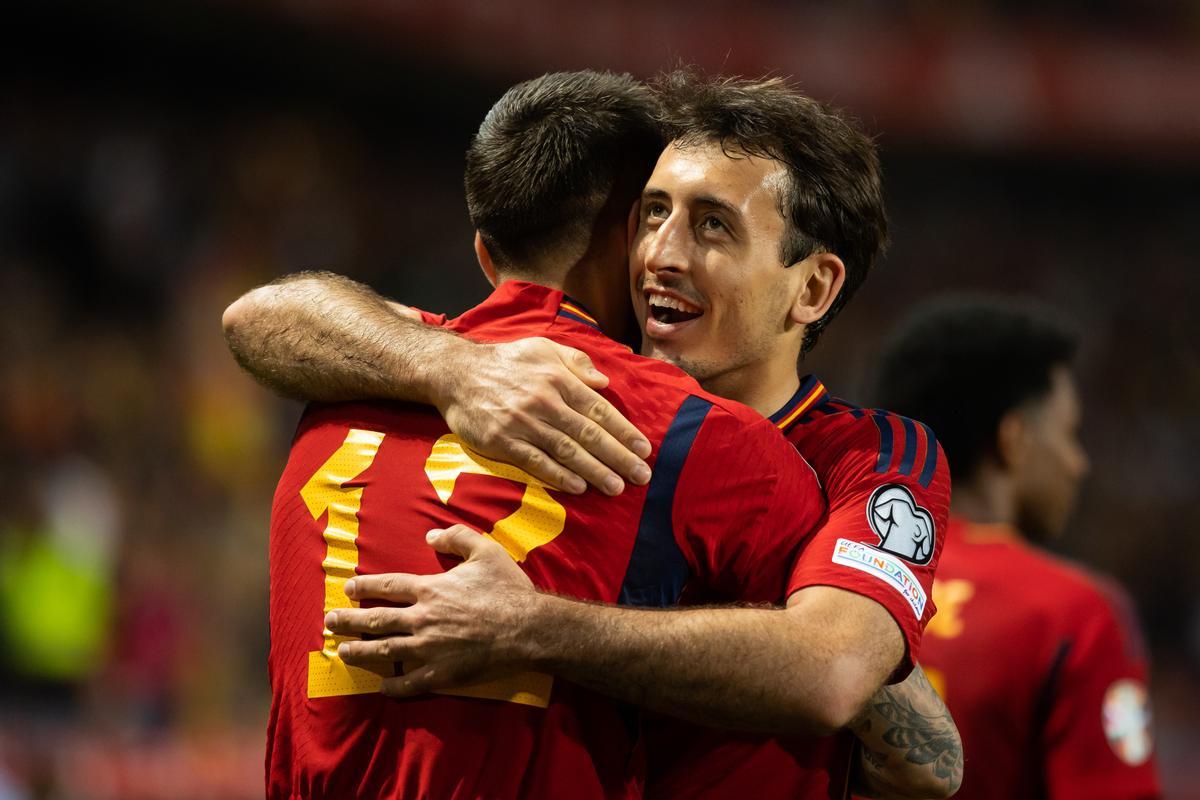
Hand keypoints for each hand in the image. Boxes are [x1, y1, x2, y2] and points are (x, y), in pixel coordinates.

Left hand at [327, 525, 539, 696]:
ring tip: (342, 651)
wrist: (528, 629)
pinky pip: (409, 683)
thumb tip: (429, 537)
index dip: (365, 586)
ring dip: (360, 651)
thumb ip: (456, 538)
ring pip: (384, 651)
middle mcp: (422, 618)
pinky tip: (381, 686)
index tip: (348, 588)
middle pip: (376, 620)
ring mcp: (429, 649)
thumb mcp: (485, 551)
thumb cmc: (508, 589)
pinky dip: (392, 686)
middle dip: (349, 620)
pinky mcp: (441, 674)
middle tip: (330, 622)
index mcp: (431, 589)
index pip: (387, 586)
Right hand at [436, 337, 651, 495]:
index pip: (599, 409)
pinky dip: (559, 476)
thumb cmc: (505, 361)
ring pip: (567, 451)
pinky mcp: (502, 441)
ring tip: (616, 487)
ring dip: (594, 471)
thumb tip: (604, 381)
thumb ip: (575, 362)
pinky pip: (536, 461)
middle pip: (589, 433)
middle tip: (641, 476)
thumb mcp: (542, 348)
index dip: (624, 431)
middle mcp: (544, 401)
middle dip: (618, 457)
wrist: (455, 372)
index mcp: (558, 378)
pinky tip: (578, 487)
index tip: (644, 449)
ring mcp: (523, 422)